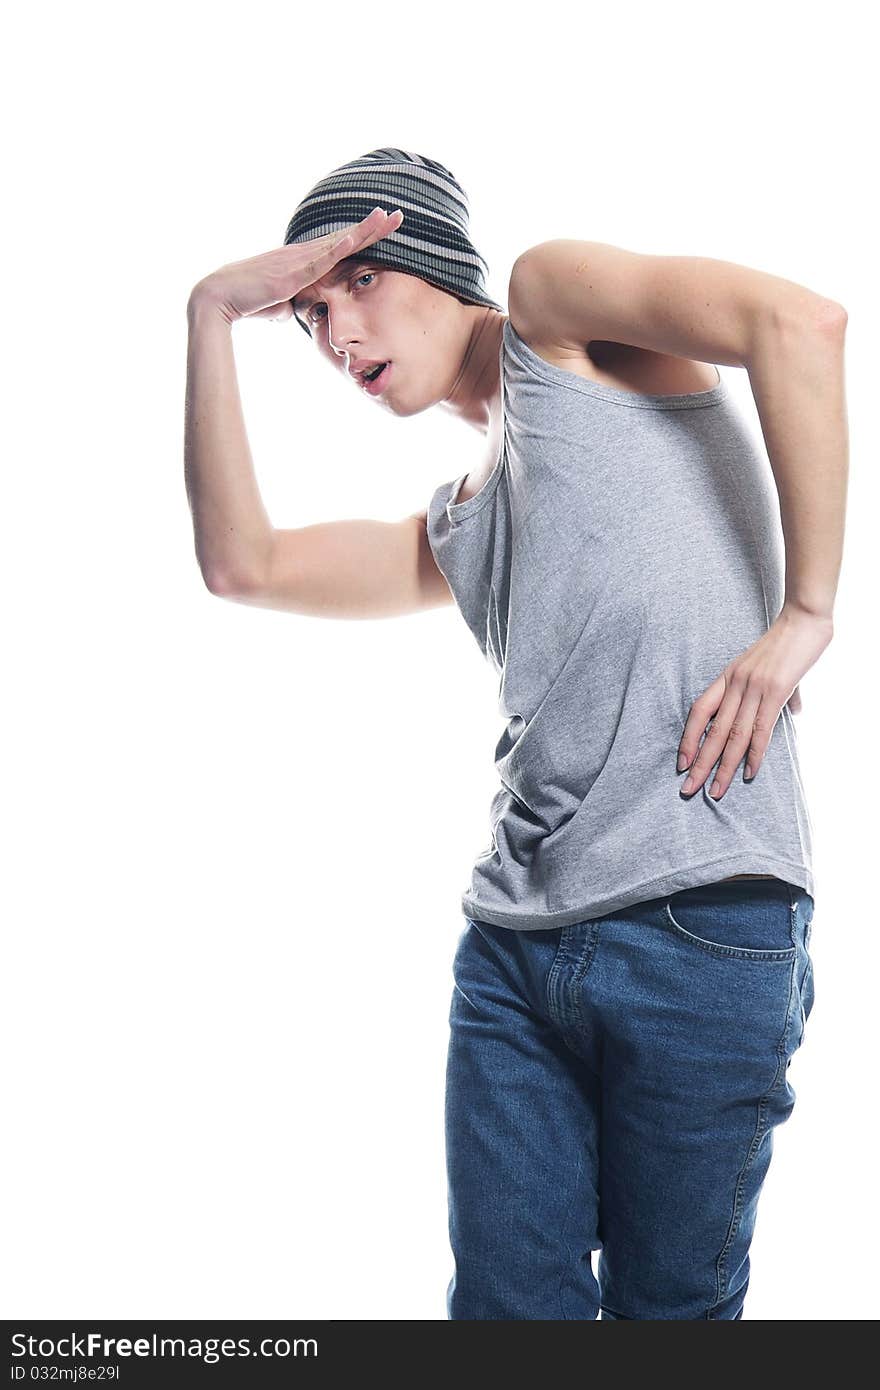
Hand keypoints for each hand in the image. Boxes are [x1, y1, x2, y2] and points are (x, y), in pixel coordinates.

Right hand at [189, 206, 403, 324]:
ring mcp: (298, 261)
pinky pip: (319, 259)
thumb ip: (291, 303)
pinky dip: (338, 248)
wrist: (220, 297)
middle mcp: (304, 254)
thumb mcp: (279, 305)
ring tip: (386, 216)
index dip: (364, 236)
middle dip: (373, 227)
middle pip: (345, 237)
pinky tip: (355, 237)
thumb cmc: (248, 301)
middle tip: (399, 215)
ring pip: (337, 242)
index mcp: (304, 261)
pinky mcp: (291, 273)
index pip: (340, 246)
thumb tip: (295, 309)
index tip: (385, 226)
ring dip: (362, 229)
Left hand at [677, 604, 831, 798]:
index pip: (699, 712)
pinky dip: (753, 754)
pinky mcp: (775, 691)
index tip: (681, 764)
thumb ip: (776, 693)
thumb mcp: (770, 668)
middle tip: (687, 790)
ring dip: (723, 767)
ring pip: (733, 735)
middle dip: (699, 764)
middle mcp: (735, 684)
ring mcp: (753, 688)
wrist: (803, 619)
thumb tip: (792, 712)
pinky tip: (748, 773)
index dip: (688, 739)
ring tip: (715, 791)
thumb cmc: (788, 643)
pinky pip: (760, 729)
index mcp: (728, 677)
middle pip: (712, 731)